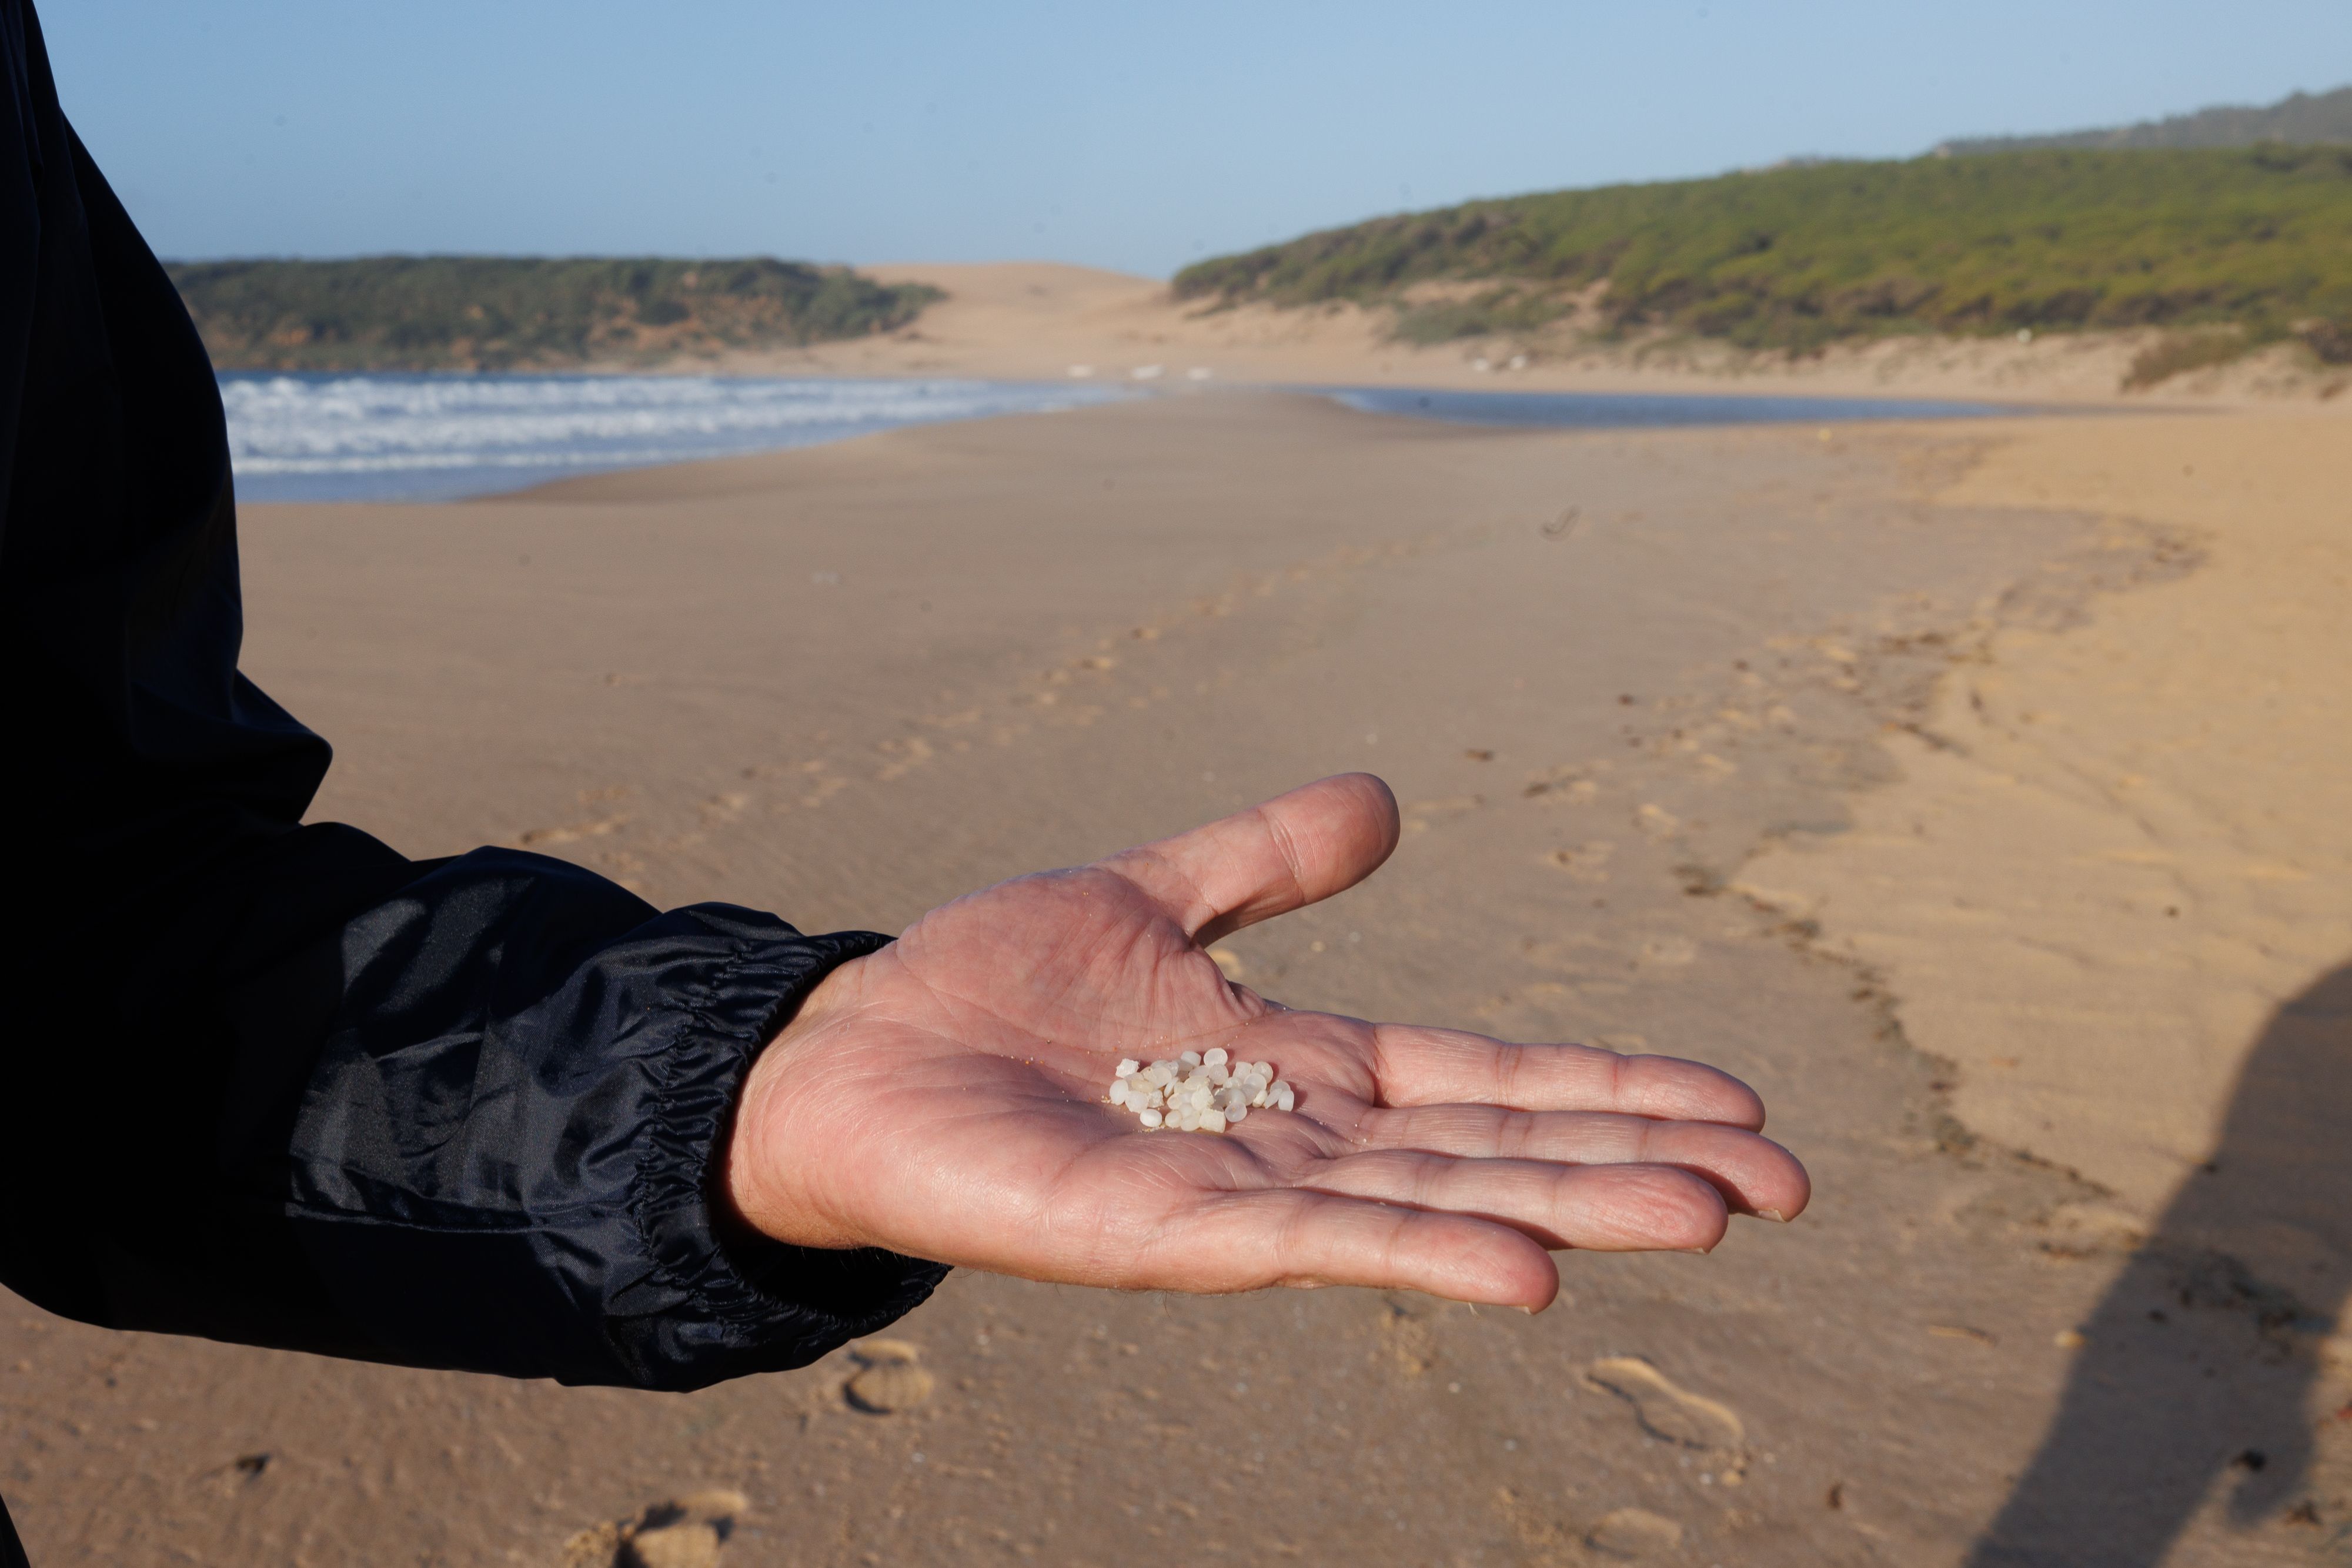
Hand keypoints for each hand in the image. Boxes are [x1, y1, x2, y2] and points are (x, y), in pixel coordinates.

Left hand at [724, 774, 1808, 1308]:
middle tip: (1785, 1181)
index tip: (1736, 1103)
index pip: (1486, 1080)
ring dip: (1569, 1208)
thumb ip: (1261, 862)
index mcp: (1299, 1067)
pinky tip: (1524, 1266)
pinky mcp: (1156, 1234)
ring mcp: (1231, 1194)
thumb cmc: (985, 988)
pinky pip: (1307, 1245)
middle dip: (1635, 1162)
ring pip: (1430, 1204)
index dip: (1607, 1089)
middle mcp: (1289, 1140)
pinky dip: (1419, 1254)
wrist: (844, 1053)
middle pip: (1492, 1151)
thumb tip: (1387, 800)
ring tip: (1706, 1215)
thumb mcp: (1147, 894)